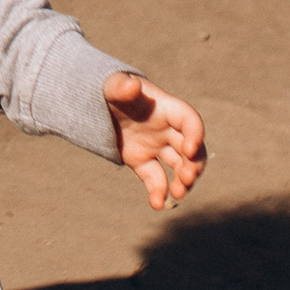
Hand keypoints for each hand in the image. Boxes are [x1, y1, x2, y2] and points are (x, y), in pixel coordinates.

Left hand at [106, 71, 205, 208]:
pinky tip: (156, 204)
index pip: (189, 121)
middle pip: (191, 149)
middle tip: (187, 177)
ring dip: (183, 181)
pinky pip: (155, 179)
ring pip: (179, 167)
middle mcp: (166, 130)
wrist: (93, 101)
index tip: (190, 149)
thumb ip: (121, 86)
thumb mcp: (112, 85)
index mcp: (166, 108)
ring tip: (178, 194)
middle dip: (194, 164)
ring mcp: (155, 146)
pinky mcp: (142, 161)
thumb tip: (132, 85)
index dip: (195, 134)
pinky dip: (158, 192)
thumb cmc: (108, 88)